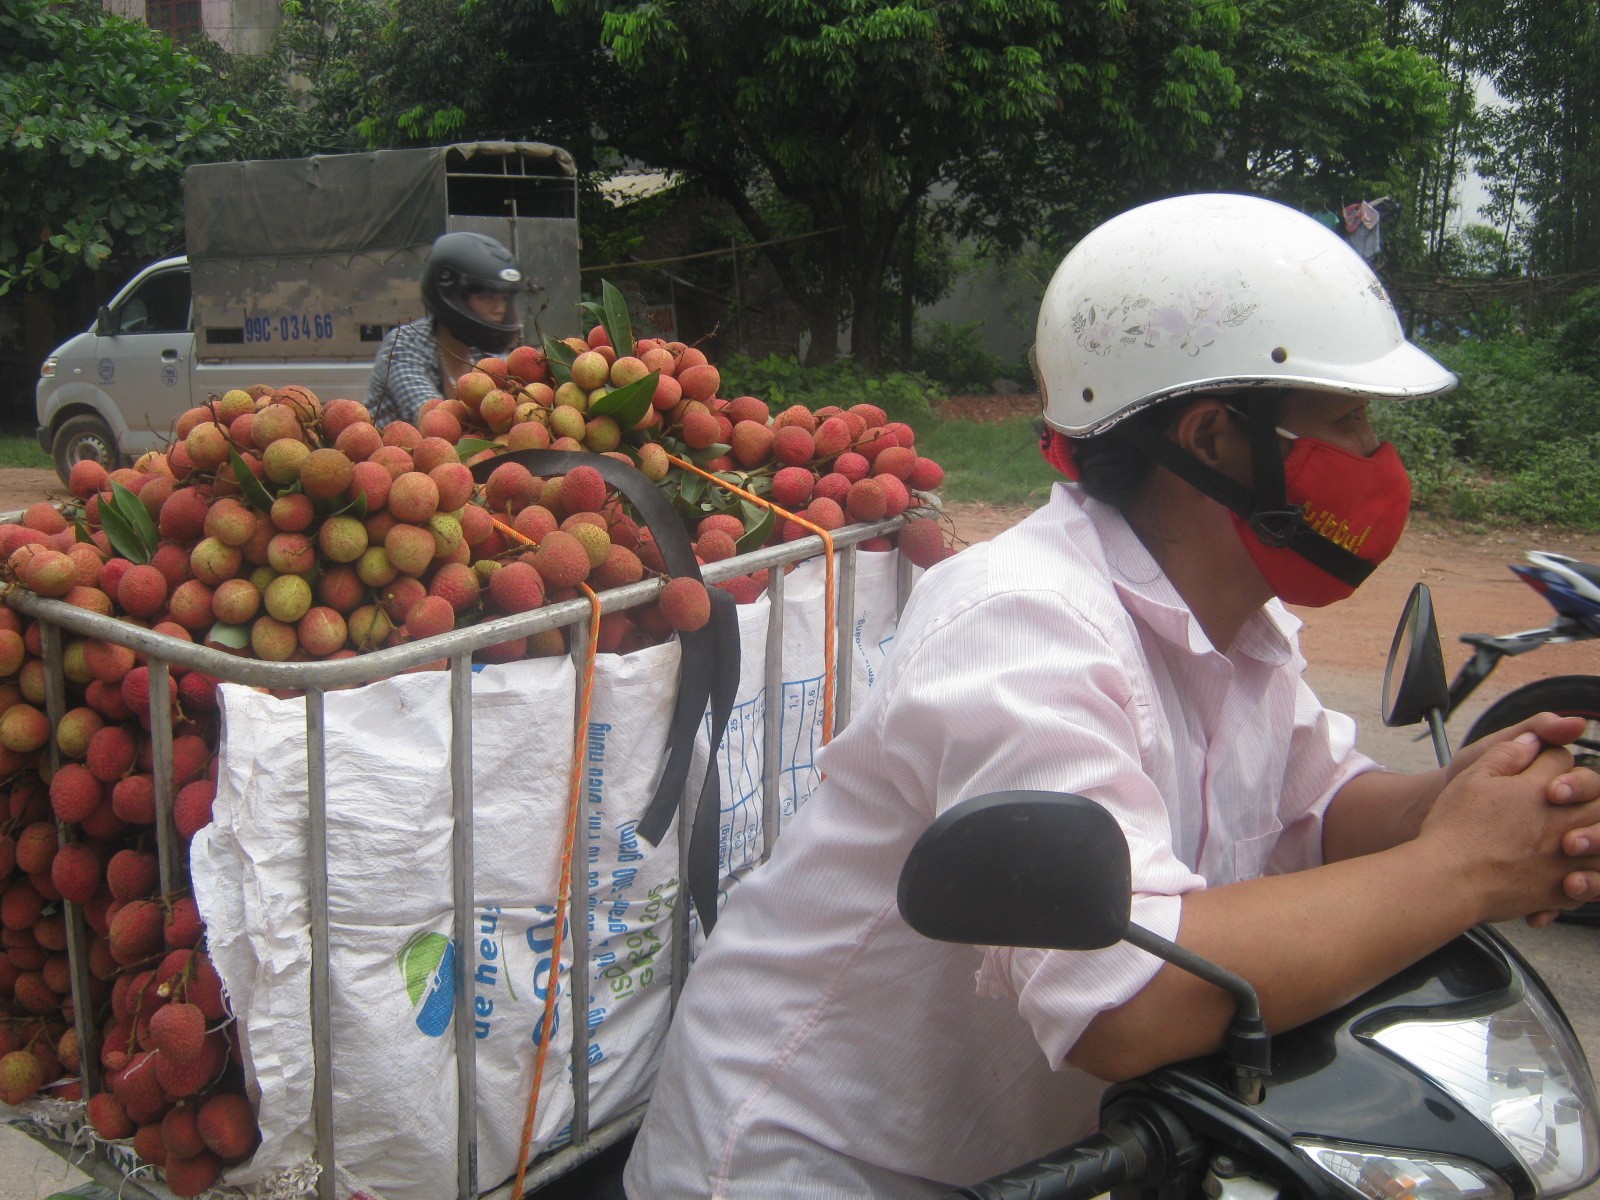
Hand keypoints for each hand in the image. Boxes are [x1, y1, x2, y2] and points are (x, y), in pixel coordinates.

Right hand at [1418, 729, 1599, 925]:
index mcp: (1538, 788)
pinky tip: (1569, 873)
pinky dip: (1587, 876)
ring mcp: (1565, 857)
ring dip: (1592, 834)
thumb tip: (1531, 741)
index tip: (1534, 767)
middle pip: (1595, 796)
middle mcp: (1560, 820)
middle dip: (1582, 792)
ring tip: (1570, 838)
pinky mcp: (1561, 888)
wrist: (1450, 880)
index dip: (1549, 759)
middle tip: (1558, 800)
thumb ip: (1505, 755)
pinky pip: (1593, 879)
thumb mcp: (1470, 778)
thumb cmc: (1456, 829)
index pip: (1562, 759)